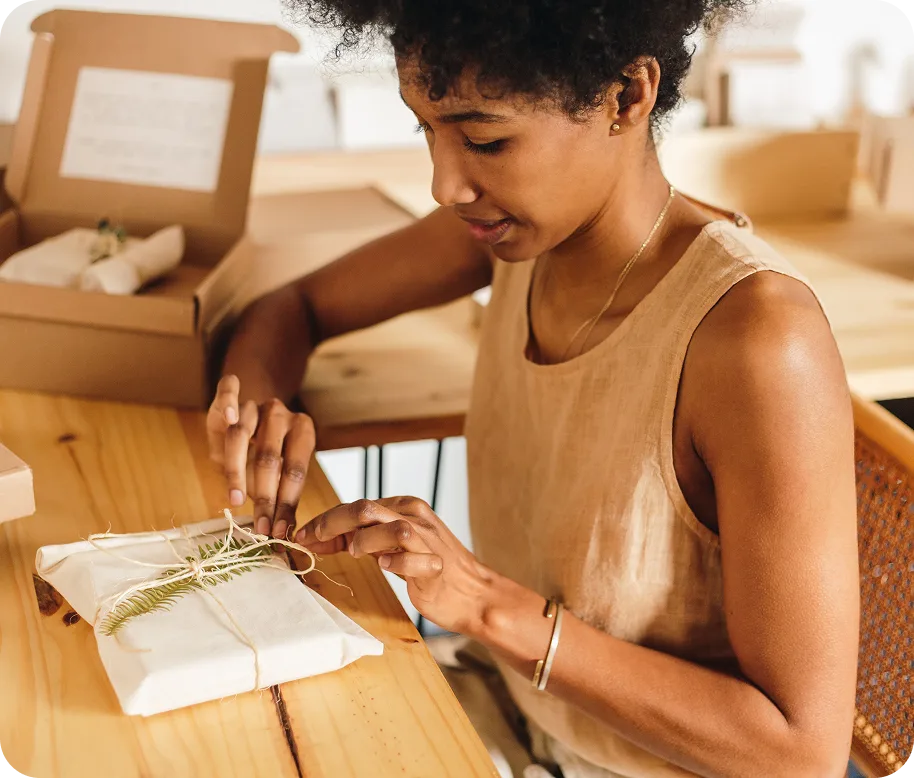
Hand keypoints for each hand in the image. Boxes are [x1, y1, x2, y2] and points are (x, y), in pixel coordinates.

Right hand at [207, 375, 315, 538]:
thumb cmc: (271, 447)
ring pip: (242, 434)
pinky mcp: (231, 394)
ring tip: (237, 500)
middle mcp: (281, 414)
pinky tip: (228, 418)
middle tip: (261, 527)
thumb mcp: (281, 467)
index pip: (295, 471)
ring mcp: (255, 403)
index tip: (280, 532)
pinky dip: (228, 402)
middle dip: (265, 497)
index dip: (286, 503)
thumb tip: (284, 532)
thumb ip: (281, 492)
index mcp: (302, 430)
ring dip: (237, 470)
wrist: (256, 408)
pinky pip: (228, 391)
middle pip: (269, 457)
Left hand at [294, 497, 494, 634]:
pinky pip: (413, 559)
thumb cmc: (428, 570)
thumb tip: (320, 536)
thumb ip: (363, 537)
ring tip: (353, 553)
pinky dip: (395, 563)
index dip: (325, 520)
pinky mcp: (437, 566)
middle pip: (365, 509)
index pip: (357, 505)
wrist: (473, 593)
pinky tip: (385, 567)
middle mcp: (416, 516)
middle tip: (311, 541)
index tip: (302, 536)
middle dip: (331, 524)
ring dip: (365, 540)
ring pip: (391, 528)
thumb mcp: (391, 547)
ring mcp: (429, 540)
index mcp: (404, 506)